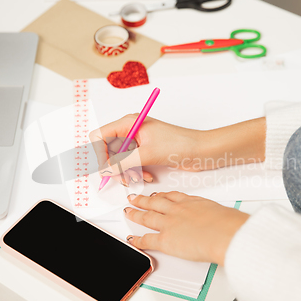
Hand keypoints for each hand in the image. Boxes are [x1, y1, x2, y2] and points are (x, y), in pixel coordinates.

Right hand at [89, 115, 204, 184]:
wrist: (201, 151)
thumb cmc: (180, 144)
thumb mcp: (147, 154)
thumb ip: (122, 162)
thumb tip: (104, 169)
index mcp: (129, 123)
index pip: (99, 136)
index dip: (99, 153)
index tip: (107, 167)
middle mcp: (130, 130)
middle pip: (107, 150)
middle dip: (114, 166)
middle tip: (124, 176)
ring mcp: (137, 141)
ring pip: (118, 160)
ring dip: (126, 171)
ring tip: (139, 177)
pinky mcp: (144, 151)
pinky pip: (130, 164)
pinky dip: (135, 172)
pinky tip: (147, 175)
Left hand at [123, 191, 248, 264]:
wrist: (226, 234)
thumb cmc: (228, 224)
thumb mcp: (221, 212)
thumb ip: (214, 215)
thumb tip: (220, 219)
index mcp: (191, 202)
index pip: (172, 196)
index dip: (161, 195)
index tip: (156, 194)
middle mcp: (177, 210)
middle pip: (155, 203)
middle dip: (143, 200)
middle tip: (134, 198)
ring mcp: (169, 224)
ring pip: (147, 216)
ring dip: (135, 213)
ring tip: (128, 211)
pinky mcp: (165, 240)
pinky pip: (147, 240)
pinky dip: (137, 240)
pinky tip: (132, 240)